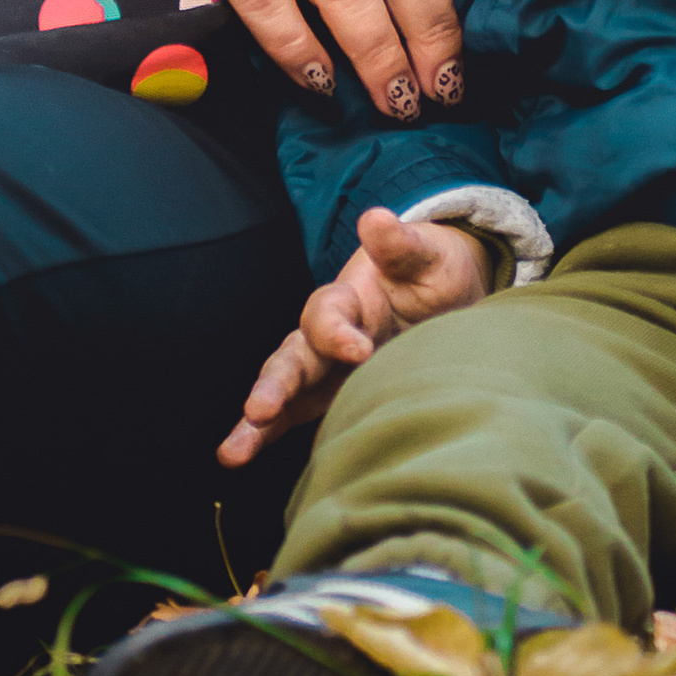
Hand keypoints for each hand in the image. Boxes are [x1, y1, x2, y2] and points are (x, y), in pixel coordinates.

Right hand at [219, 206, 492, 465]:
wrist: (444, 293)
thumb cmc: (432, 271)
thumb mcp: (425, 254)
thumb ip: (401, 244)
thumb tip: (376, 218)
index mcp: (349, 298)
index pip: (328, 312)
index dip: (337, 331)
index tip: (359, 350)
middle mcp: (327, 334)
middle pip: (292, 357)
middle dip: (275, 384)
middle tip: (260, 409)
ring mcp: (326, 369)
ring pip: (284, 391)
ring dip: (256, 421)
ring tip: (231, 452)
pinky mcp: (331, 396)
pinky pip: (294, 417)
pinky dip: (266, 435)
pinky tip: (238, 457)